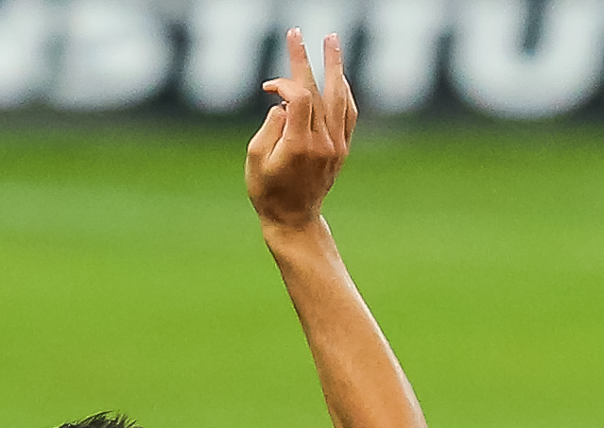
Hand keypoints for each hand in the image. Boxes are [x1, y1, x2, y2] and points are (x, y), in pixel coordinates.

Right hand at [245, 32, 354, 232]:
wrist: (294, 219)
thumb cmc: (267, 190)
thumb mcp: (256, 158)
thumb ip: (270, 126)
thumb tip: (285, 104)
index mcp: (299, 146)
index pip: (299, 97)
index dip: (283, 83)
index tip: (267, 87)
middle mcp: (323, 143)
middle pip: (318, 91)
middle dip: (305, 59)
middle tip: (297, 32)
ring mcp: (336, 146)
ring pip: (339, 97)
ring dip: (334, 66)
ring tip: (331, 41)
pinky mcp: (342, 149)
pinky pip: (347, 112)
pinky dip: (343, 91)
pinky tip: (338, 75)